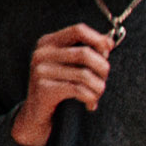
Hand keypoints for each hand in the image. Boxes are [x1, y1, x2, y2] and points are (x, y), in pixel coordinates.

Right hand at [11, 19, 114, 145]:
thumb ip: (85, 51)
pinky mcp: (43, 89)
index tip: (108, 52)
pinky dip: (90, 98)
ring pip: (84, 74)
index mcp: (48, 42)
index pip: (79, 30)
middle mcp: (42, 54)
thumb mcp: (68, 66)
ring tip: (97, 94)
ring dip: (98, 87)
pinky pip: (78, 90)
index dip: (98, 40)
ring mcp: (40, 71)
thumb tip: (109, 44)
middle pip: (85, 53)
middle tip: (103, 80)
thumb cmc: (58, 88)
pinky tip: (90, 104)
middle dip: (102, 68)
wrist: (36, 115)